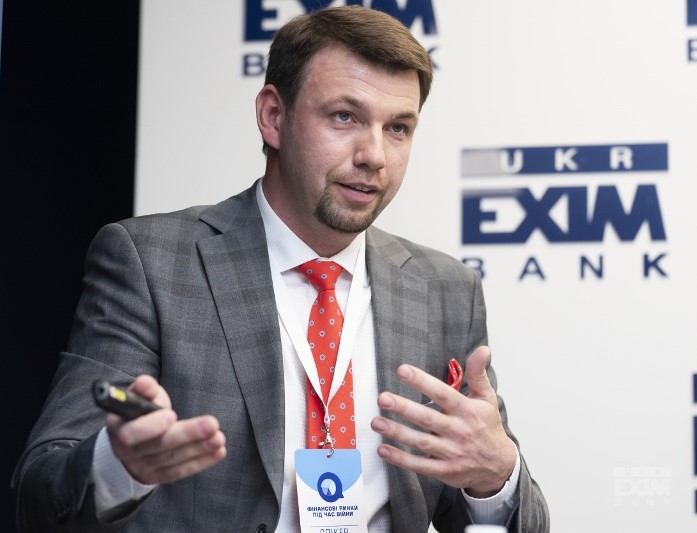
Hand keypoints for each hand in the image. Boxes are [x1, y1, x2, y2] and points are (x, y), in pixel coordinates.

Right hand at [106, 375, 226, 484]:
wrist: (131, 444)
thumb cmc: (140, 414)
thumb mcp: (139, 397)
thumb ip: (144, 388)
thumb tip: (146, 383)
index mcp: (119, 429)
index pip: (131, 433)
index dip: (151, 426)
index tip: (172, 415)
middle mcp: (127, 452)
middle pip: (159, 445)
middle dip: (188, 434)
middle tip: (212, 425)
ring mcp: (142, 467)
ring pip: (172, 459)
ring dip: (199, 448)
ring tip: (219, 438)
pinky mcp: (158, 477)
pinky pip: (180, 471)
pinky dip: (201, 461)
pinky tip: (219, 452)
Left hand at [370, 346, 516, 496]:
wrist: (500, 466)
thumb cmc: (488, 427)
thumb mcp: (487, 398)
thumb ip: (478, 373)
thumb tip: (483, 349)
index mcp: (467, 410)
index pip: (443, 394)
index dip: (422, 382)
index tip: (402, 370)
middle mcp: (459, 431)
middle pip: (428, 418)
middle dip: (404, 408)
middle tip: (382, 398)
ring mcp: (452, 452)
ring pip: (421, 442)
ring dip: (397, 432)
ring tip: (377, 422)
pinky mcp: (446, 471)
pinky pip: (420, 465)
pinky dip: (401, 459)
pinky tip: (383, 449)